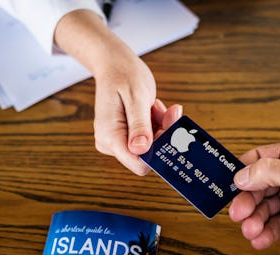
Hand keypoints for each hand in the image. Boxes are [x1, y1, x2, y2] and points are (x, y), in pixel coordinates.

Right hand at [54, 9, 181, 174]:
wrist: (115, 65)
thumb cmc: (123, 75)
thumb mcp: (136, 97)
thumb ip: (139, 125)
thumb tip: (141, 150)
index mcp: (110, 136)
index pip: (138, 163)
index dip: (159, 152)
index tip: (169, 130)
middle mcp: (111, 142)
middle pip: (148, 154)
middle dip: (163, 134)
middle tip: (168, 112)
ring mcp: (118, 140)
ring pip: (152, 146)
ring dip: (161, 126)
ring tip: (155, 106)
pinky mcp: (126, 136)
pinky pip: (150, 138)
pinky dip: (157, 124)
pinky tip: (152, 108)